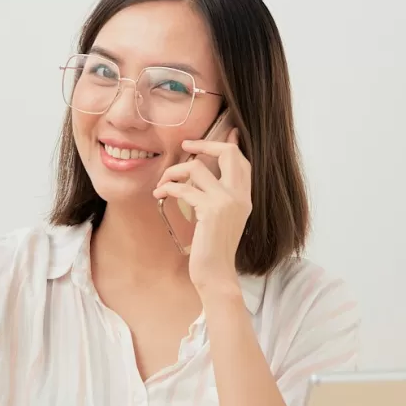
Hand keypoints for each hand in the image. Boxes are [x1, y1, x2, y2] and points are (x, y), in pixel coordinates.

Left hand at [153, 129, 252, 292]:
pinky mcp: (211, 211)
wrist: (216, 274)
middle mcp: (240, 196)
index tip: (223, 132)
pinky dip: (168, 188)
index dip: (229, 143)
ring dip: (174, 171)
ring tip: (163, 182)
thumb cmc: (213, 249)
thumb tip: (205, 175)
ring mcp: (227, 202)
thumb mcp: (221, 219)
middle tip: (185, 146)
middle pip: (228, 153)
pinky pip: (184, 188)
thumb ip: (219, 197)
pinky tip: (160, 195)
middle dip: (203, 144)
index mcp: (245, 197)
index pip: (242, 160)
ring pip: (198, 167)